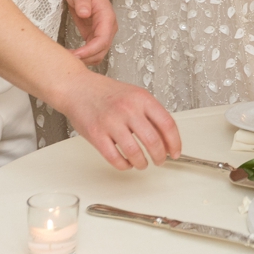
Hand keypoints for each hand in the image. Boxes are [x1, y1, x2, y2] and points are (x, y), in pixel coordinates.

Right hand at [58, 71, 181, 170]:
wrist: (78, 87)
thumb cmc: (107, 93)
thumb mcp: (135, 95)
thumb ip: (151, 114)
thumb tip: (167, 138)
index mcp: (142, 98)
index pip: (167, 124)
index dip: (175, 143)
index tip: (175, 152)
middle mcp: (128, 109)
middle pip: (153, 141)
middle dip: (160, 156)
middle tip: (160, 160)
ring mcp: (111, 122)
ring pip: (135, 152)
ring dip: (142, 163)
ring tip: (142, 163)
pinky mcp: (96, 134)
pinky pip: (114, 158)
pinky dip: (124, 165)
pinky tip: (126, 162)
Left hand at [64, 0, 116, 66]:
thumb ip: (83, 1)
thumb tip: (85, 13)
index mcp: (107, 17)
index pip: (103, 40)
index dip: (90, 51)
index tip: (75, 55)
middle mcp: (108, 27)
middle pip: (101, 50)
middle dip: (86, 58)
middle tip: (66, 60)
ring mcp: (102, 31)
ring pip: (98, 53)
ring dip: (85, 59)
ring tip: (66, 59)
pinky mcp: (93, 34)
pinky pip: (92, 50)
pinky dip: (83, 56)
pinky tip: (69, 55)